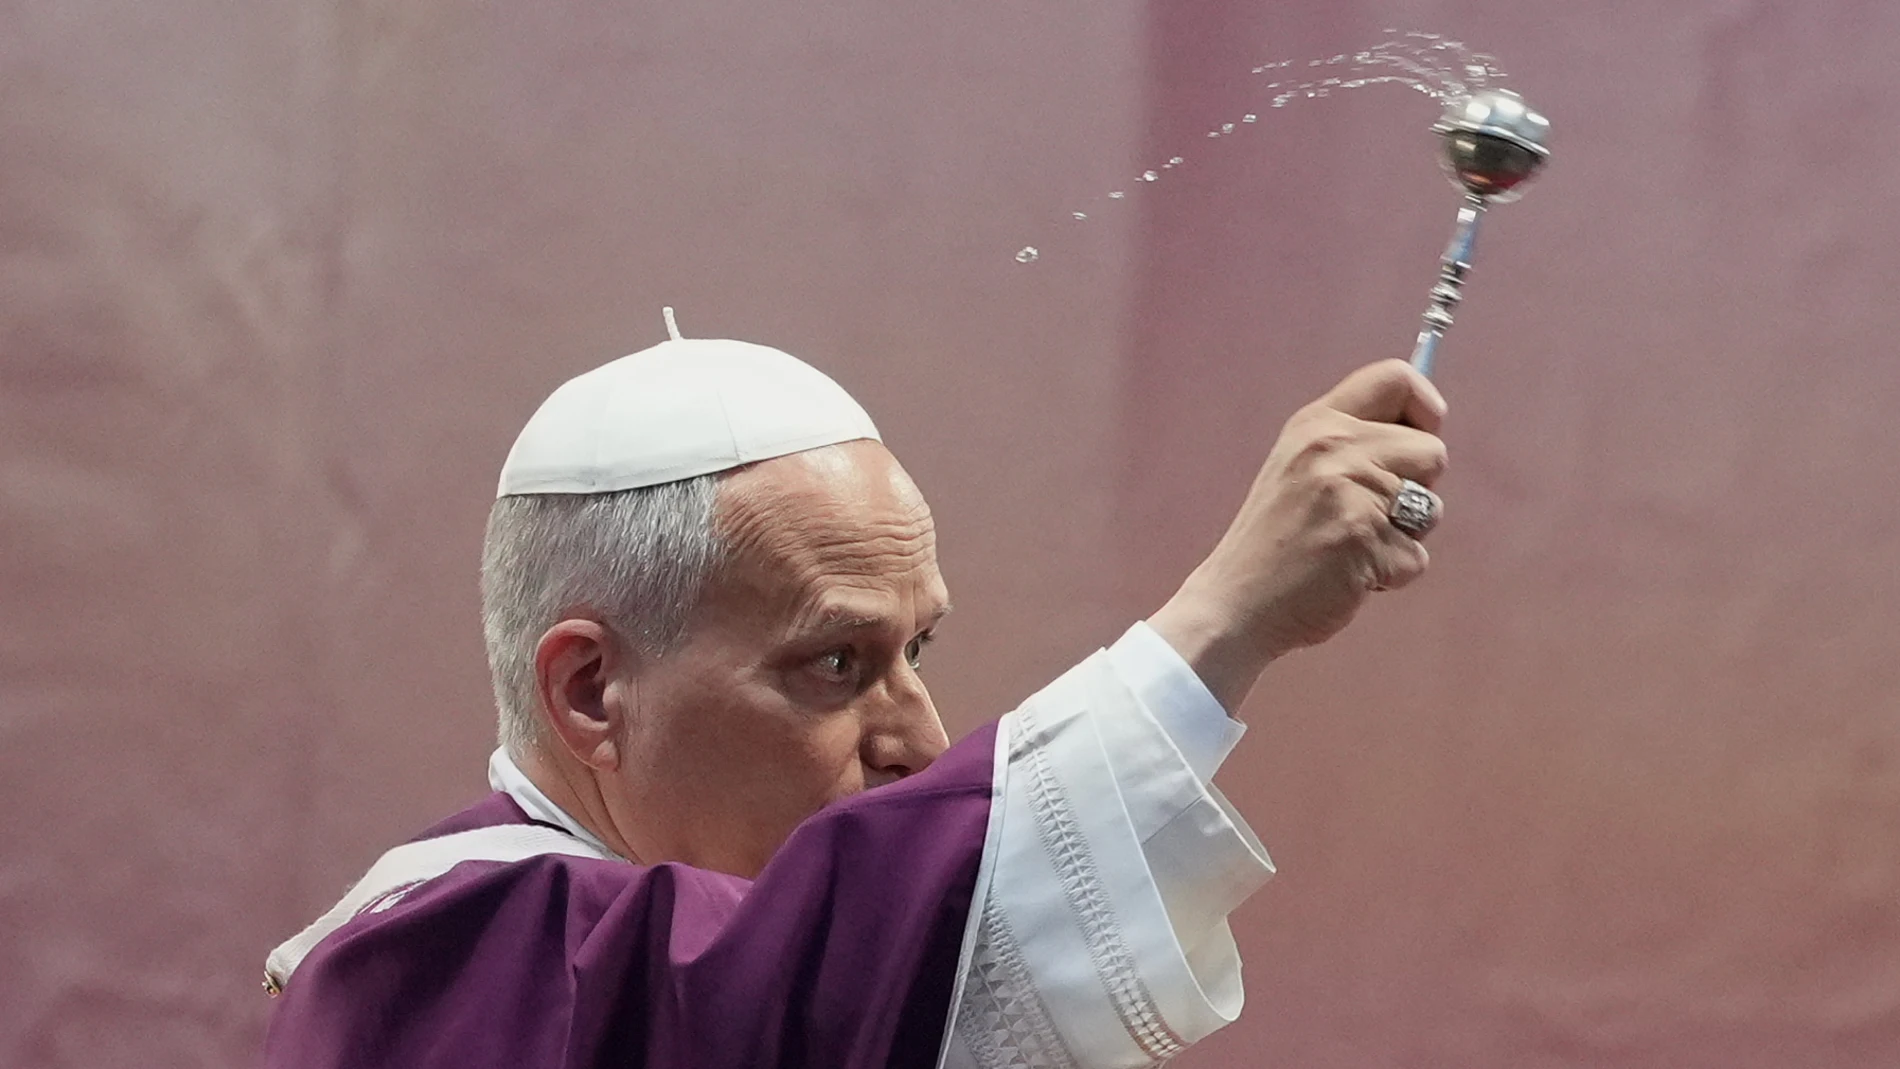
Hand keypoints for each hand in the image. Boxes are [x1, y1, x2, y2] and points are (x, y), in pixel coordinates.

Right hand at [1149, 359, 1447, 710]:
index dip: (1425, 406)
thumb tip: (1425, 429)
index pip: (1397, 378)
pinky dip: (1390, 575)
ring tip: (1351, 545)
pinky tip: (1347, 574)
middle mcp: (1334, 448)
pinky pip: (1416, 558)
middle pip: (1431, 450)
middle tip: (1367, 513)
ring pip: (1431, 508)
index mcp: (1318, 423)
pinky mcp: (1365, 541)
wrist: (1235, 602)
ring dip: (1403, 536)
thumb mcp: (1299, 465)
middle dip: (1417, 488)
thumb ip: (1351, 442)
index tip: (1419, 435)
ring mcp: (1351, 493)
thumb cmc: (1275, 539)